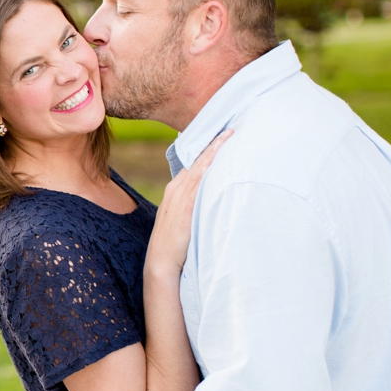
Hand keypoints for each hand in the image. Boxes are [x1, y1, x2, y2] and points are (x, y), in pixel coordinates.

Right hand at [145, 129, 232, 276]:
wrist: (161, 262)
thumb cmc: (174, 245)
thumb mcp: (182, 219)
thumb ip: (194, 206)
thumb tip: (211, 200)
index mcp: (174, 190)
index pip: (193, 164)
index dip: (207, 150)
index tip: (221, 136)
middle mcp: (176, 189)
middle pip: (197, 160)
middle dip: (213, 143)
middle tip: (230, 128)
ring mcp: (179, 196)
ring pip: (199, 166)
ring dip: (214, 149)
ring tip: (229, 135)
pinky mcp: (185, 206)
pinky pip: (198, 180)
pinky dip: (208, 166)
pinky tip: (217, 156)